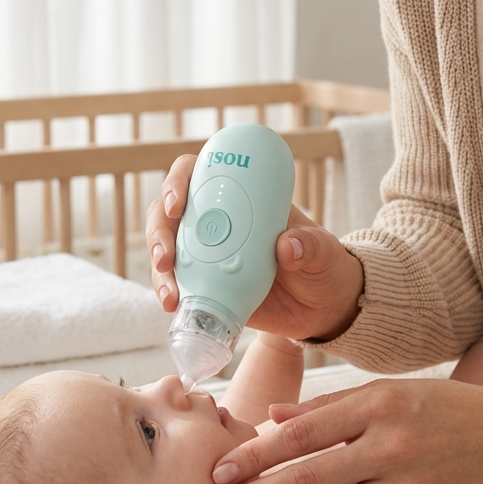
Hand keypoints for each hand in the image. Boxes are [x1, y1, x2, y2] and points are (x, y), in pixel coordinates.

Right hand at [147, 155, 364, 339]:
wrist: (322, 309)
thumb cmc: (323, 267)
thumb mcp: (324, 251)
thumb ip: (311, 245)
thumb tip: (287, 245)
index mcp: (242, 199)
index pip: (198, 175)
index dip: (177, 183)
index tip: (176, 205)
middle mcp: (217, 221)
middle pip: (168, 213)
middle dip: (158, 232)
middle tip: (166, 258)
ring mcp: (207, 254)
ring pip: (166, 250)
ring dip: (159, 269)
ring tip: (171, 296)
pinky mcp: (205, 287)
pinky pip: (177, 284)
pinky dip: (170, 293)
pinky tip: (172, 307)